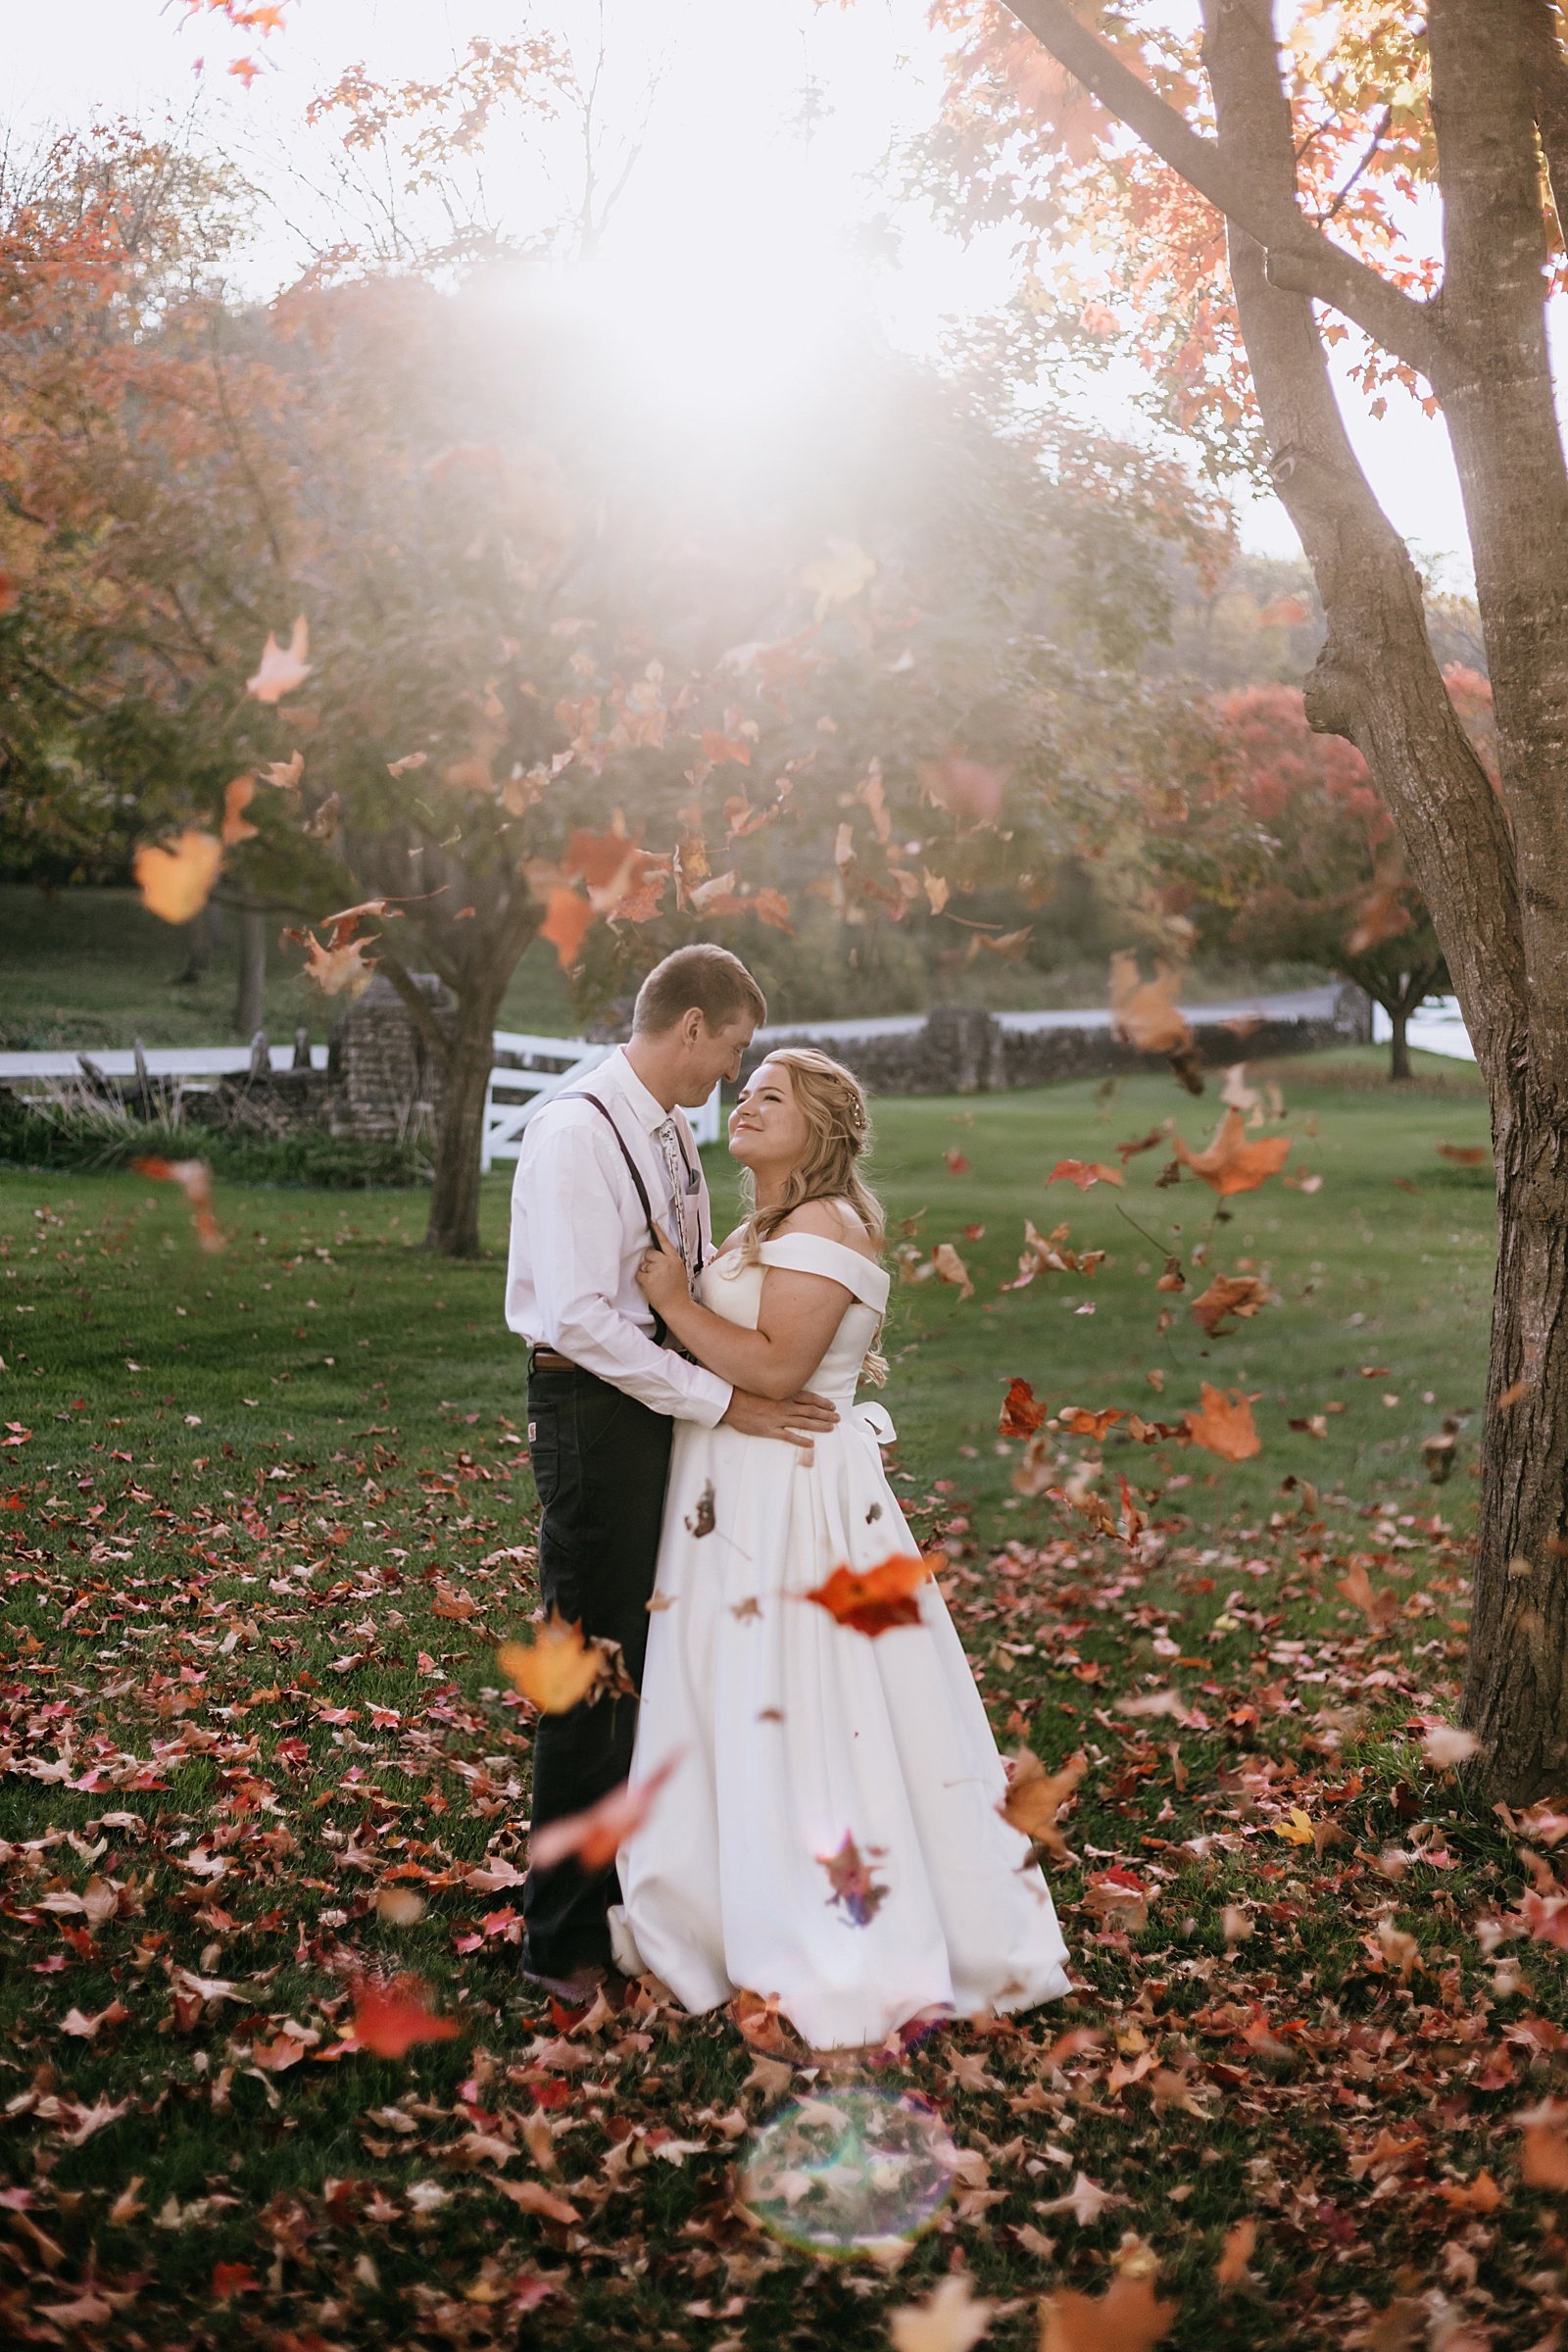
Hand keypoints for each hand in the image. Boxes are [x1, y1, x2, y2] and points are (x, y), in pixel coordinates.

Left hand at [635, 1221, 689, 1317]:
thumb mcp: (679, 1271)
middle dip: (649, 1261)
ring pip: (643, 1264)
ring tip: (656, 1282)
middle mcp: (666, 1262)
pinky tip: (651, 1286)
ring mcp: (657, 1270)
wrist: (677, 1306)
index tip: (651, 1222)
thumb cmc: (677, 1290)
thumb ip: (669, 1261)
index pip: (665, 1242)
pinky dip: (642, 1280)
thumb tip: (656, 1255)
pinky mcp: (648, 1279)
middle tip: (656, 1273)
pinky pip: (639, 1274)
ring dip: (646, 1272)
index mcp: (675, 1259)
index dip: (657, 1231)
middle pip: (650, 1253)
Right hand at [722, 1387, 839, 1456]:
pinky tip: (811, 1443)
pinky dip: (801, 1440)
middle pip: (810, 1410)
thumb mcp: (764, 1385)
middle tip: (838, 1418)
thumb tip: (788, 1388)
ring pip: (804, 1422)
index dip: (822, 1402)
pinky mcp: (770, 1430)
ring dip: (819, 1425)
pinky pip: (789, 1436)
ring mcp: (778, 1419)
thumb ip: (777, 1388)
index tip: (832, 1405)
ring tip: (831, 1428)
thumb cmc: (745, 1391)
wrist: (730, 1401)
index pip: (808, 1397)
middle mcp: (784, 1406)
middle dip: (826, 1414)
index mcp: (783, 1394)